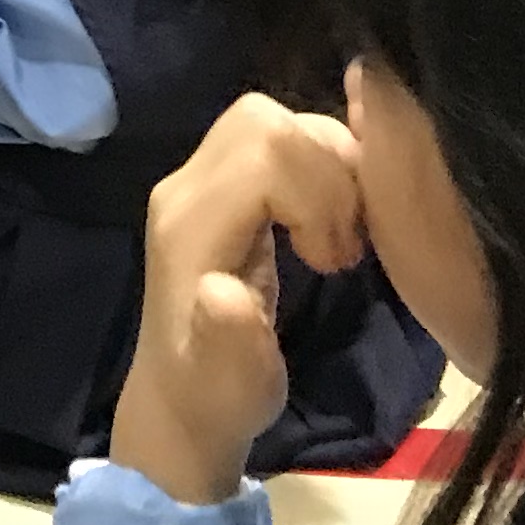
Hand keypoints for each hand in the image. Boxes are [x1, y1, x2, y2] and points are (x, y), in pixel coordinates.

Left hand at [113, 95, 370, 506]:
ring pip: (275, 122)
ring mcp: (199, 184)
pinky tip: (327, 234)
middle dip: (329, 173)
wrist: (181, 405)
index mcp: (189, 224)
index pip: (265, 146)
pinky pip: (278, 146)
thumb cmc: (215, 401)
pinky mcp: (221, 192)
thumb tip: (225, 292)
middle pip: (266, 119)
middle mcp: (186, 188)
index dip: (320, 191)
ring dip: (330, 173)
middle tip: (343, 248)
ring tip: (338, 244)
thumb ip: (231, 342)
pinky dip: (320, 176)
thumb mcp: (230, 388)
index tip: (334, 262)